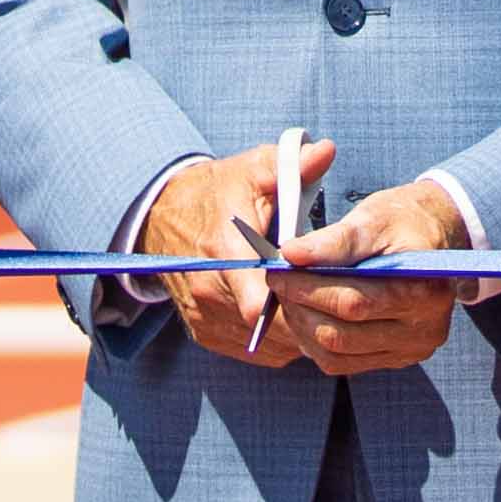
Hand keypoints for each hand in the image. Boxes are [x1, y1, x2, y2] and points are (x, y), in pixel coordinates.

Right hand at [133, 138, 324, 362]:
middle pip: (268, 326)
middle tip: (336, 305)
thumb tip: (325, 151)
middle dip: (303, 318)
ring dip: (295, 331)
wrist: (164, 215)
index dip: (297, 301)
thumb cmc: (220, 191)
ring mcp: (205, 314)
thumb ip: (290, 166)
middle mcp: (209, 289)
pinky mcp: (205, 332)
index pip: (259, 298)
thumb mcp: (253, 169)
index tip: (327, 292)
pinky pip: (252, 350)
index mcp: (223, 251)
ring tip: (321, 310)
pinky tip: (297, 319)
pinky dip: (278, 341)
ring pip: (264, 343)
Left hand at [267, 173, 480, 376]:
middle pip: (342, 333)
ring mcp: (410, 349)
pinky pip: (341, 363)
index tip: (277, 272)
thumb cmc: (402, 225)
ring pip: (335, 353)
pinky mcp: (394, 359)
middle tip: (278, 283)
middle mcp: (424, 329)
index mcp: (426, 291)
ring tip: (292, 297)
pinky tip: (308, 314)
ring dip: (302, 327)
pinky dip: (314, 341)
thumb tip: (290, 254)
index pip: (353, 302)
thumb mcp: (374, 220)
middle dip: (300, 308)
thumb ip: (334, 240)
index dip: (306, 289)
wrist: (432, 241)